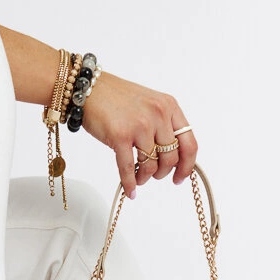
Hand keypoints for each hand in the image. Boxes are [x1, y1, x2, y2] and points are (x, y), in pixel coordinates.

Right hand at [81, 72, 197, 199]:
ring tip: (139, 178)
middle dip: (162, 173)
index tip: (180, 177)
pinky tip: (130, 190)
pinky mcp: (120, 136)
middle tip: (154, 176)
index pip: (189, 143)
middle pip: (171, 158)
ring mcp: (140, 125)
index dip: (187, 166)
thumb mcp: (150, 105)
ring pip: (152, 165)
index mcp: (169, 107)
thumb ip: (163, 126)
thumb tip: (172, 156)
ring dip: (145, 177)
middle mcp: (158, 115)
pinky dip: (130, 183)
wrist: (89, 88)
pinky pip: (129, 168)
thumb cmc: (116, 98)